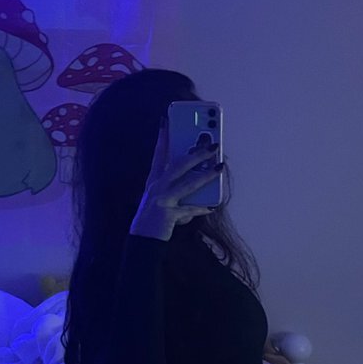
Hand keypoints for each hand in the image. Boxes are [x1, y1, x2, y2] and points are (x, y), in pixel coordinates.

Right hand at [129, 120, 222, 241]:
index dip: (162, 137)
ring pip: (188, 184)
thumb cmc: (153, 220)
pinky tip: (211, 207)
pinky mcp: (168, 215)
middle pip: (178, 165)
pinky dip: (200, 209)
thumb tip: (195, 180)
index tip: (165, 121)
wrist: (142, 242)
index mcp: (154, 181)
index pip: (158, 155)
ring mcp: (162, 201)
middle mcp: (156, 188)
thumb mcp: (161, 200)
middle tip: (213, 144)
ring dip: (206, 175)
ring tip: (220, 167)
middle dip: (197, 153)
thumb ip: (177, 190)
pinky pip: (188, 210)